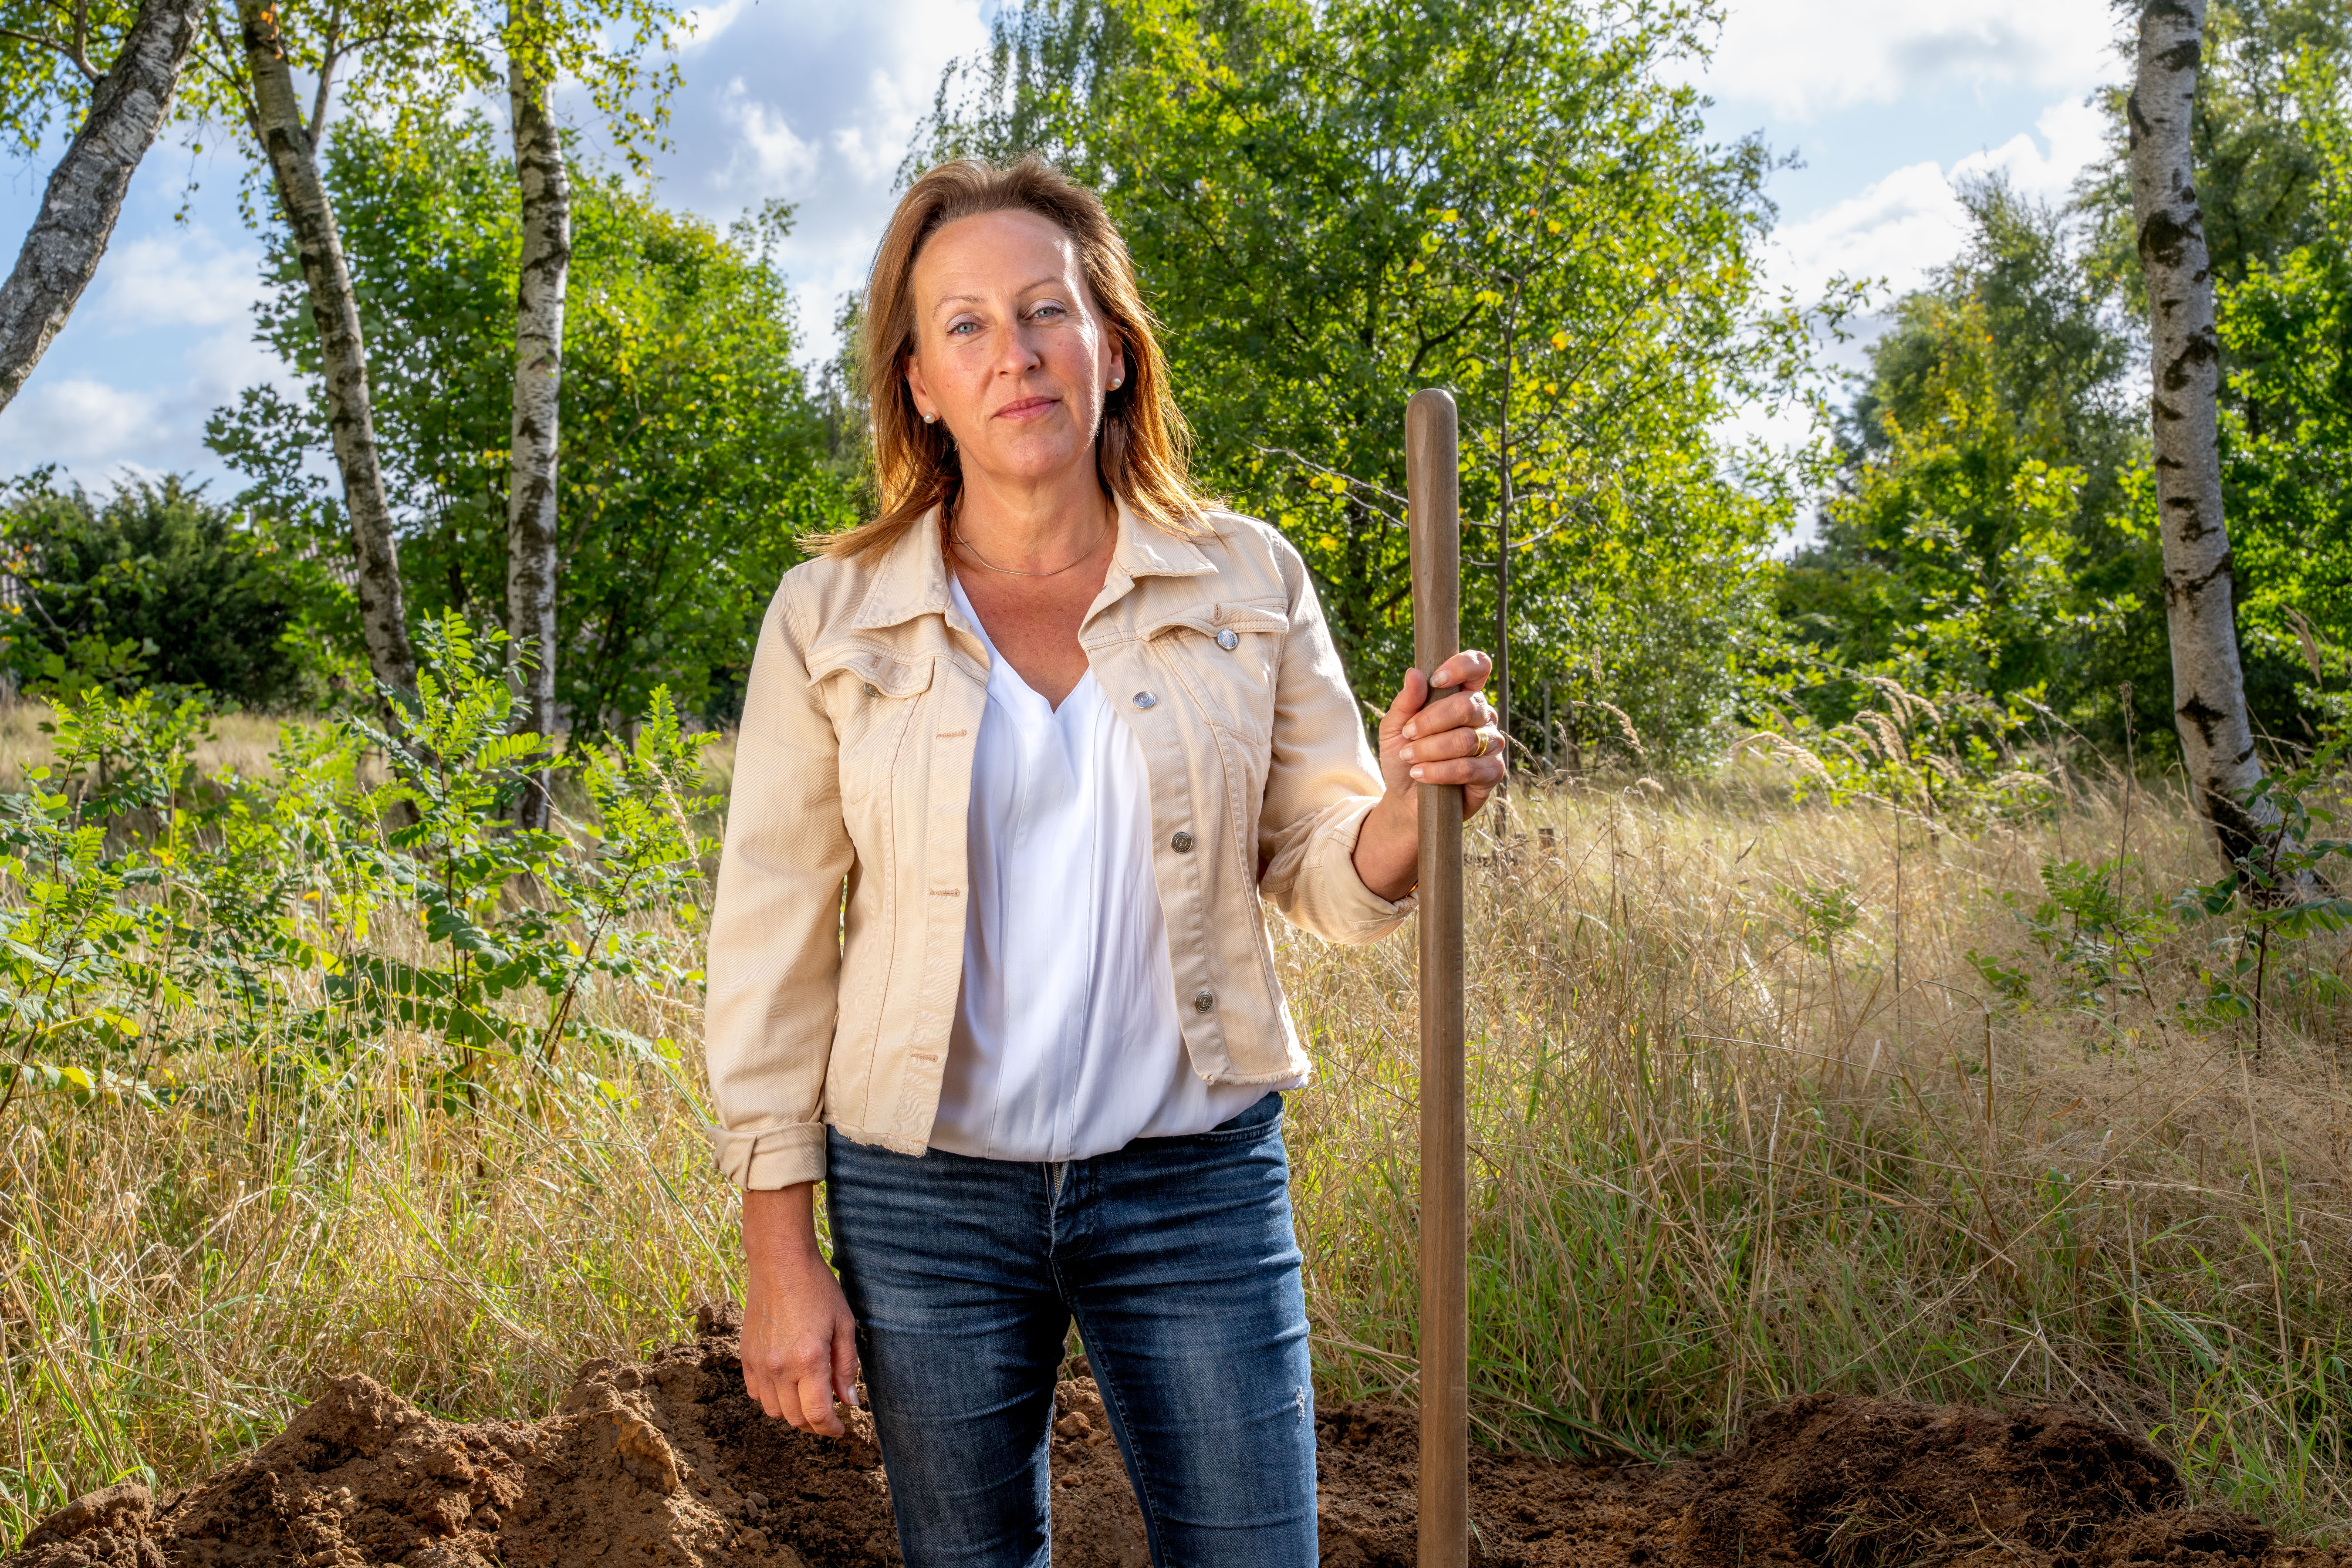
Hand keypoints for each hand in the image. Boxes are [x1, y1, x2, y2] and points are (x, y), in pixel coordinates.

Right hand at [740, 1183, 860, 1435]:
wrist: (779, 1262)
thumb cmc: (817, 1289)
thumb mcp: (844, 1324)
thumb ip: (847, 1367)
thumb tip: (849, 1402)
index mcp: (808, 1360)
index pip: (818, 1414)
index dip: (832, 1429)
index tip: (841, 1430)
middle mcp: (780, 1367)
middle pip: (795, 1418)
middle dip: (815, 1423)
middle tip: (829, 1413)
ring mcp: (759, 1363)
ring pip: (773, 1411)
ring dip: (793, 1412)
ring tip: (808, 1397)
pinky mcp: (745, 1356)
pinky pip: (756, 1394)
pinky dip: (771, 1398)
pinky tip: (786, 1384)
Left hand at [1350, 651, 1505, 900]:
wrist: (1406, 800)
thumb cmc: (1404, 757)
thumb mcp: (1394, 729)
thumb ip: (1405, 702)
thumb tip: (1414, 673)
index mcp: (1462, 695)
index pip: (1478, 667)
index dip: (1462, 667)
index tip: (1437, 679)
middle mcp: (1482, 716)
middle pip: (1468, 705)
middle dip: (1431, 721)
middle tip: (1408, 735)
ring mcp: (1490, 744)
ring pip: (1466, 739)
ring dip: (1430, 749)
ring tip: (1410, 759)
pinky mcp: (1493, 772)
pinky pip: (1470, 767)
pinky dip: (1440, 771)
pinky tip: (1421, 775)